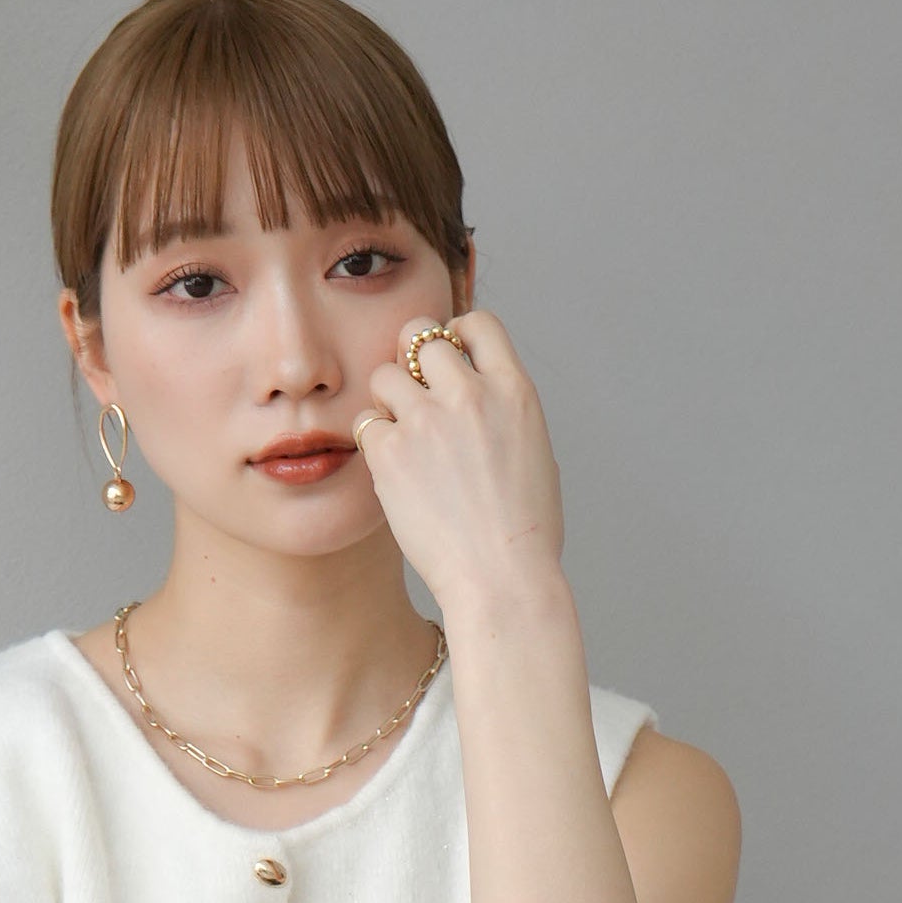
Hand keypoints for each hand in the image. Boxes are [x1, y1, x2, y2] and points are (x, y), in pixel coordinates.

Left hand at [353, 309, 566, 614]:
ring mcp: (428, 420)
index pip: (477, 322)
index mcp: (514, 390)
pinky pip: (366, 423)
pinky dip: (374, 443)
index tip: (450, 361)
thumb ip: (503, 410)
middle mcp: (470, 394)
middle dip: (412, 359)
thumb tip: (480, 391)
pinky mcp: (391, 453)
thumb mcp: (535, 452)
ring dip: (389, 402)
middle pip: (419, 335)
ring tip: (405, 442)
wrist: (502, 580)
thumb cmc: (524, 532)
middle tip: (415, 398)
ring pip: (384, 375)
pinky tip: (394, 472)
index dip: (456, 335)